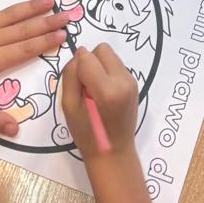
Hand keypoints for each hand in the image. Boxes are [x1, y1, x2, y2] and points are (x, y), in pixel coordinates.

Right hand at [60, 43, 138, 163]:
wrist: (113, 153)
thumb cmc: (87, 134)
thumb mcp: (68, 106)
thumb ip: (71, 76)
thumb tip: (79, 54)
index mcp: (108, 90)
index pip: (86, 57)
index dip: (76, 68)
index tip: (77, 87)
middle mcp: (124, 81)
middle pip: (101, 49)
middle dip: (90, 62)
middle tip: (85, 86)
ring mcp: (132, 81)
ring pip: (110, 55)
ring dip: (99, 66)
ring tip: (95, 90)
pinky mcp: (134, 83)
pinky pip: (116, 64)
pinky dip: (107, 72)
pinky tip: (104, 92)